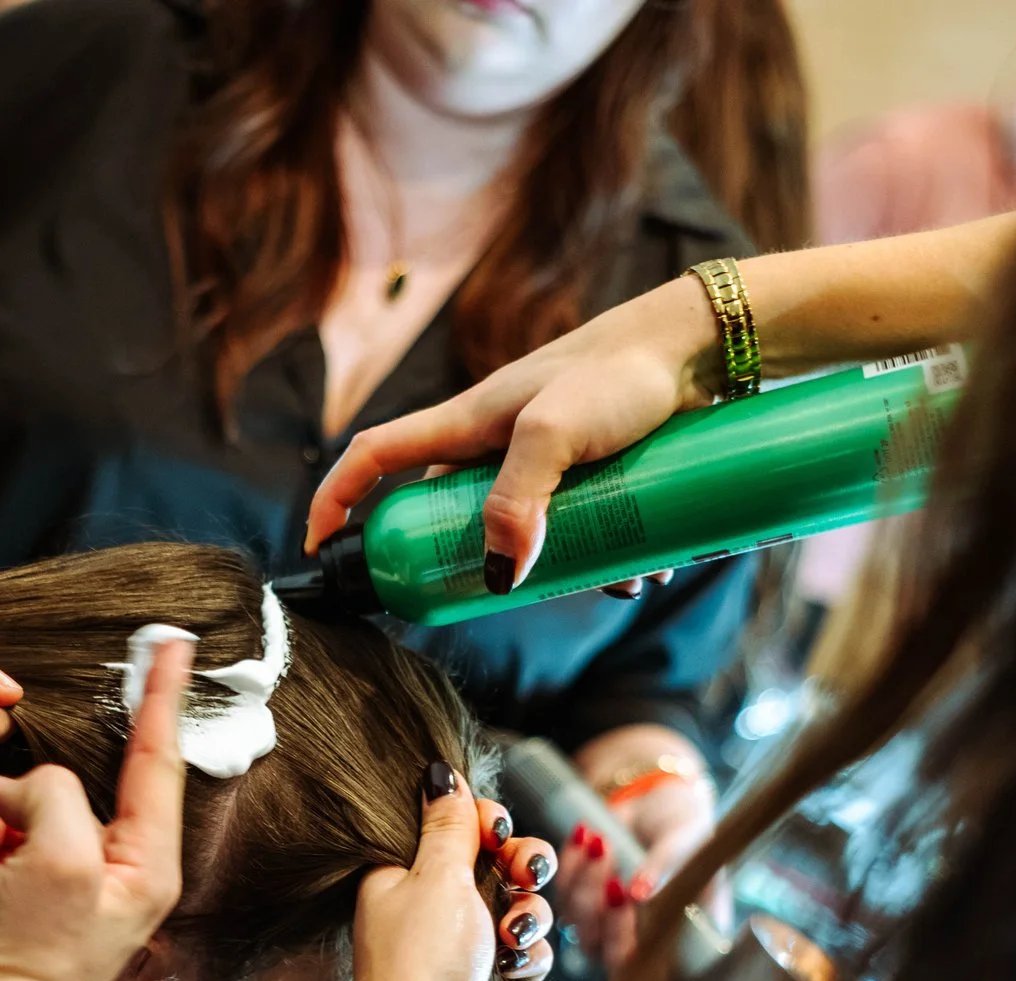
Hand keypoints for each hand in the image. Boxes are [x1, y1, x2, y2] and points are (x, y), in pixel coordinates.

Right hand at [0, 638, 193, 980]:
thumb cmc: (26, 959)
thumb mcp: (54, 856)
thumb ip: (53, 793)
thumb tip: (26, 790)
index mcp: (145, 864)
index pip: (155, 760)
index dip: (159, 696)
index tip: (173, 643)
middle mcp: (113, 877)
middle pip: (56, 791)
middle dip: (6, 811)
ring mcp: (64, 895)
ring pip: (9, 820)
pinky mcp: (20, 911)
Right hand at [305, 275, 722, 591]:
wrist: (696, 349)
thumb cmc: (620, 373)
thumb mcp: (555, 434)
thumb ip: (518, 500)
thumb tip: (496, 576)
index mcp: (464, 424)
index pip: (375, 457)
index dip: (338, 498)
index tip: (319, 545)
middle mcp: (494, 444)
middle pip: (449, 515)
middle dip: (472, 563)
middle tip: (503, 597)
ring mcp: (541, 461)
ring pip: (522, 533)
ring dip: (557, 569)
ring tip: (611, 578)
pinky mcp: (587, 475)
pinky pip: (575, 532)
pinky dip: (602, 557)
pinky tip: (643, 568)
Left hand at [337, 768, 557, 980]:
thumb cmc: (421, 966)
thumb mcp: (437, 878)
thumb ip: (448, 825)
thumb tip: (438, 772)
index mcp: (399, 873)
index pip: (451, 824)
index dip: (485, 821)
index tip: (496, 829)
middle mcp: (424, 906)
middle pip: (492, 862)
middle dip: (520, 867)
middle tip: (523, 874)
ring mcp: (453, 947)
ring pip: (515, 907)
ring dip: (527, 916)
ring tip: (513, 937)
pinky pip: (521, 951)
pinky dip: (526, 958)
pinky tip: (514, 971)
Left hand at [556, 728, 729, 969]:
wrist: (663, 812)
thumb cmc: (689, 838)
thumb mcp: (689, 850)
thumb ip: (667, 871)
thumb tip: (641, 892)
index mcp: (672, 946)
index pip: (643, 969)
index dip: (628, 943)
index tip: (628, 898)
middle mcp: (634, 945)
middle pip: (602, 951)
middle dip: (603, 910)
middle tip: (613, 873)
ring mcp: (601, 926)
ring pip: (577, 920)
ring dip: (586, 880)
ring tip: (602, 841)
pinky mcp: (576, 900)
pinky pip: (561, 890)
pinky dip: (571, 862)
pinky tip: (584, 834)